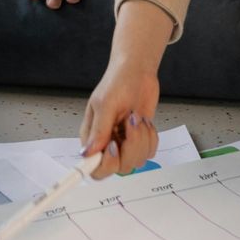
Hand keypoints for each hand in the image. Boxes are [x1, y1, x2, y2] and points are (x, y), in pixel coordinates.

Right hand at [79, 60, 160, 177]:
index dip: (105, 164)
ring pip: (137, 161)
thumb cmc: (117, 82)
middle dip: (130, 147)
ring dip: (142, 138)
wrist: (138, 71)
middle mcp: (108, 143)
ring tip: (136, 118)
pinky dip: (151, 137)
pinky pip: (149, 152)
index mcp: (92, 137)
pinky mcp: (141, 139)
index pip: (94, 167)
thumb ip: (99, 130)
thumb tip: (88, 153)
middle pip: (119, 168)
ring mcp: (125, 143)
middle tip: (130, 124)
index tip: (114, 146)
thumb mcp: (105, 104)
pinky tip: (143, 121)